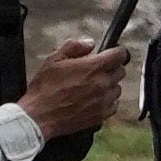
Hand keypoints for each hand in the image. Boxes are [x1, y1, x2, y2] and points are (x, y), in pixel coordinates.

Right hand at [17, 42, 132, 140]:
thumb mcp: (53, 60)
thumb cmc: (44, 90)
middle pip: (120, 71)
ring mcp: (104, 101)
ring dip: (109, 85)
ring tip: (92, 86)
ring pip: (117, 88)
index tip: (113, 52)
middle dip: (111, 68)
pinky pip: (114, 104)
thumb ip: (74, 47)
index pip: (120, 55)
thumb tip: (89, 43)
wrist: (39, 116)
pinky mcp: (102, 115)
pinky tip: (93, 99)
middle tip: (97, 70)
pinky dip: (107, 101)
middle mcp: (102, 84)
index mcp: (93, 68)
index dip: (117, 52)